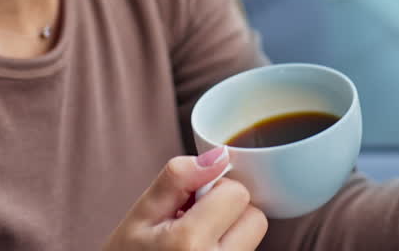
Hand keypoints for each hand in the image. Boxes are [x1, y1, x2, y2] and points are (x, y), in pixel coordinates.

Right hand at [103, 146, 267, 249]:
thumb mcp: (142, 213)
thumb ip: (179, 178)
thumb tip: (220, 156)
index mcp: (191, 243)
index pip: (238, 194)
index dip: (214, 189)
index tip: (189, 203)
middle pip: (256, 218)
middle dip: (229, 211)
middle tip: (194, 221)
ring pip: (253, 238)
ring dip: (230, 231)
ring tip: (195, 241)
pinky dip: (228, 247)